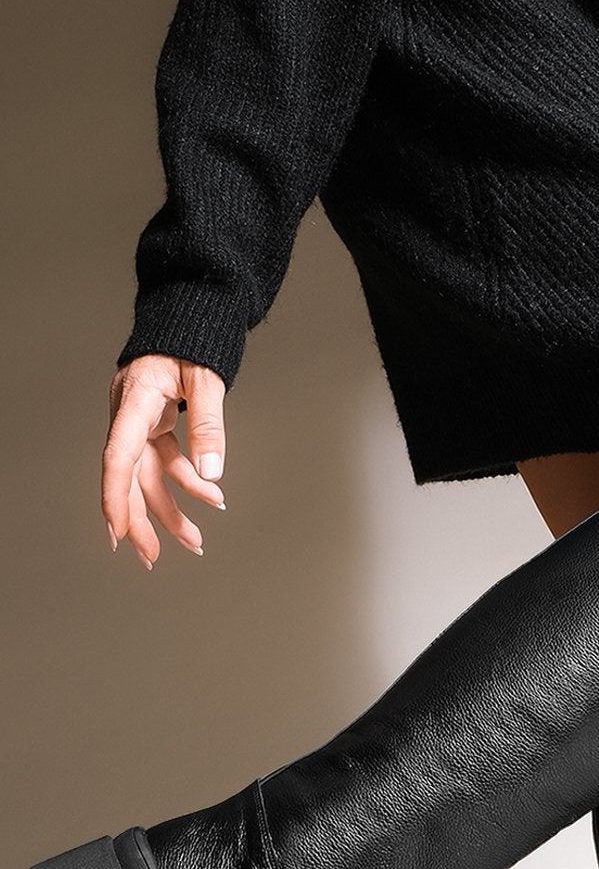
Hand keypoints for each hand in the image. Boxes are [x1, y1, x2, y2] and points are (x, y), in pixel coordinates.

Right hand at [102, 357, 227, 568]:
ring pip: (149, 475)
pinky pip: (166, 460)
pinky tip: (210, 501)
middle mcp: (131, 414)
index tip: (117, 533)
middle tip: (152, 558)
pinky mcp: (155, 423)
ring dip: (170, 510)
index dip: (115, 497)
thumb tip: (213, 472)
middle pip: (129, 476)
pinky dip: (187, 483)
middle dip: (140, 520)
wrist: (190, 310)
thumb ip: (208, 424)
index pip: (118, 456)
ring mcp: (142, 420)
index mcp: (135, 400)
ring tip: (195, 542)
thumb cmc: (193, 337)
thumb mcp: (205, 378)